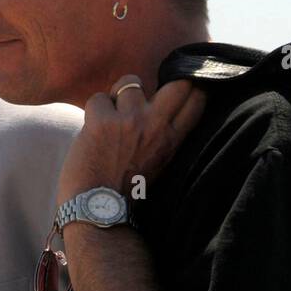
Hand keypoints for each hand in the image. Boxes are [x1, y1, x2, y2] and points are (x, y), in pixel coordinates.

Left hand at [57, 75, 205, 203]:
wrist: (98, 210)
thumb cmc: (124, 188)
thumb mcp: (157, 160)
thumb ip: (161, 133)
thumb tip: (156, 101)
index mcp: (173, 139)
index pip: (198, 98)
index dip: (190, 86)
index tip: (177, 87)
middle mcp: (157, 126)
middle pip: (178, 82)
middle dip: (162, 80)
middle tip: (144, 94)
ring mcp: (131, 121)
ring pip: (130, 82)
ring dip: (117, 95)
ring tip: (111, 116)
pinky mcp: (103, 122)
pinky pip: (98, 97)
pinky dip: (93, 110)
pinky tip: (92, 128)